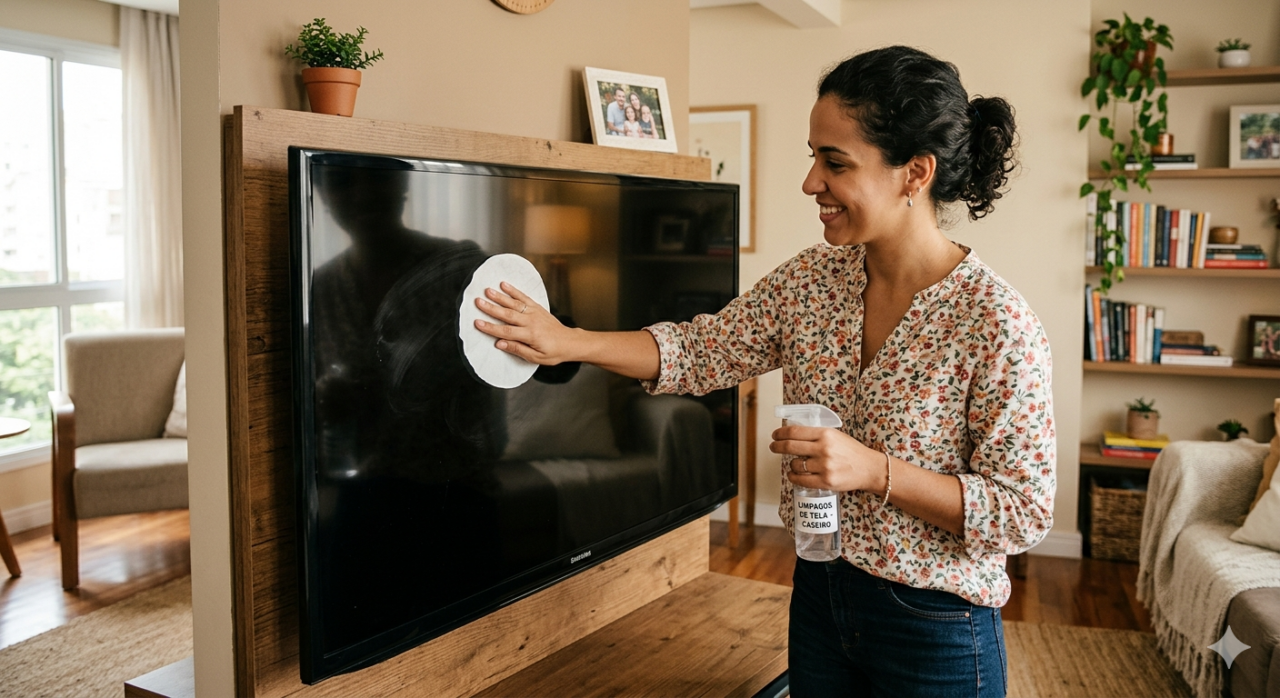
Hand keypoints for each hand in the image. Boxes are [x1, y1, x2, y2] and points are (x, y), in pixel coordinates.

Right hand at [474, 282, 578, 364]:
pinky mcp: (537, 308)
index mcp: (530, 335)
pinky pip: (524, 298)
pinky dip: (514, 291)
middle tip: (478, 302)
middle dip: (491, 308)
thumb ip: (517, 349)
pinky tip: (504, 285)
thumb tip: (500, 344)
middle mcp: (531, 322)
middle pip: (507, 314)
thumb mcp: (536, 357)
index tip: (478, 323)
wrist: (569, 342)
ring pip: (514, 304)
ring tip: (488, 291)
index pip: (506, 331)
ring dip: (500, 297)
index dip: (491, 328)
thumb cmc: (553, 352)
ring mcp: (534, 313)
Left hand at [770, 426, 885, 493]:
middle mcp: (824, 449)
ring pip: (795, 464)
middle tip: (773, 447)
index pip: (795, 432)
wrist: (869, 468)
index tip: (775, 436)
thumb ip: (817, 435)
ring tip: (794, 464)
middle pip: (790, 447)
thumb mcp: (836, 436)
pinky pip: (801, 480)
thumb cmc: (852, 451)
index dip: (780, 434)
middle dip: (777, 446)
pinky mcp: (826, 481)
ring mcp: (824, 466)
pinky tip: (793, 474)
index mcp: (826, 434)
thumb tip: (793, 436)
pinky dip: (793, 477)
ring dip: (791, 464)